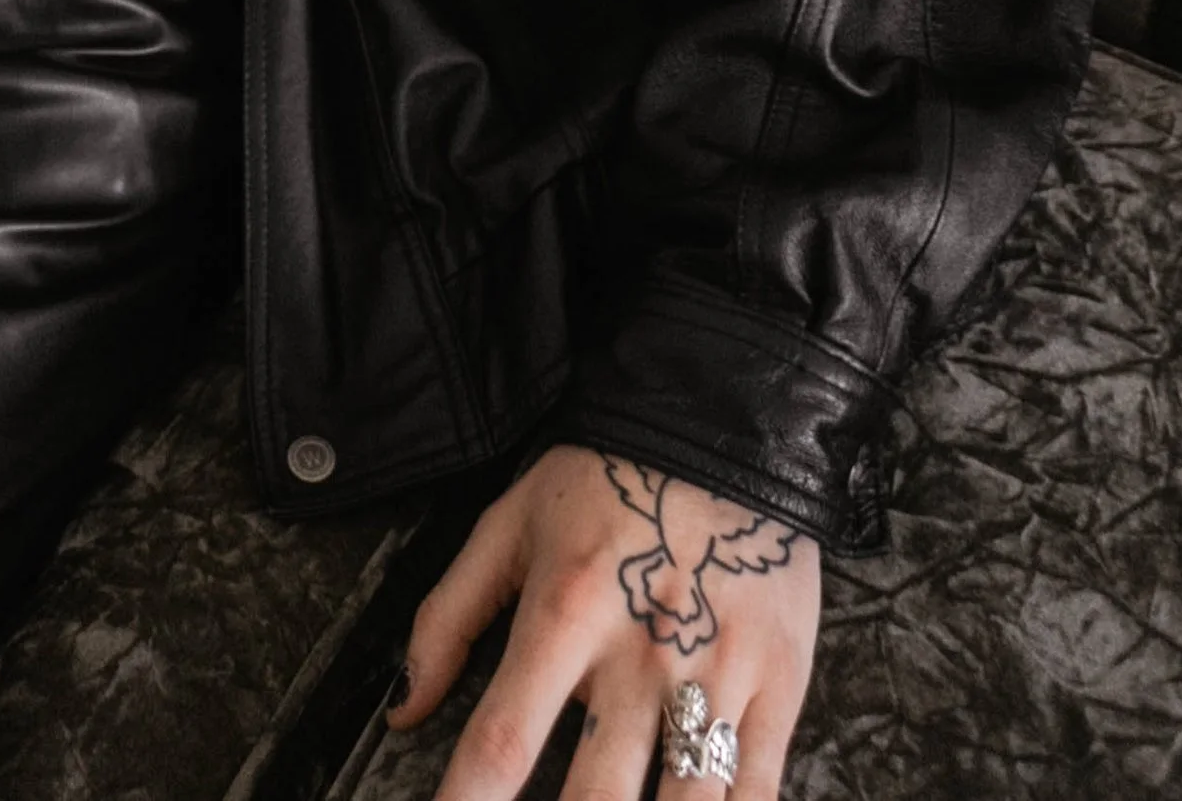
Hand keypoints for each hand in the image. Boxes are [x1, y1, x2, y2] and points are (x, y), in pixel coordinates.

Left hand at [391, 443, 819, 800]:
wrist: (727, 419)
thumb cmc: (607, 477)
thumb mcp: (511, 525)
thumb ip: (448, 618)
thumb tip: (402, 710)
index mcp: (565, 613)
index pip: (501, 744)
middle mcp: (641, 656)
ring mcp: (717, 677)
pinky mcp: (780, 688)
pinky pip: (758, 795)